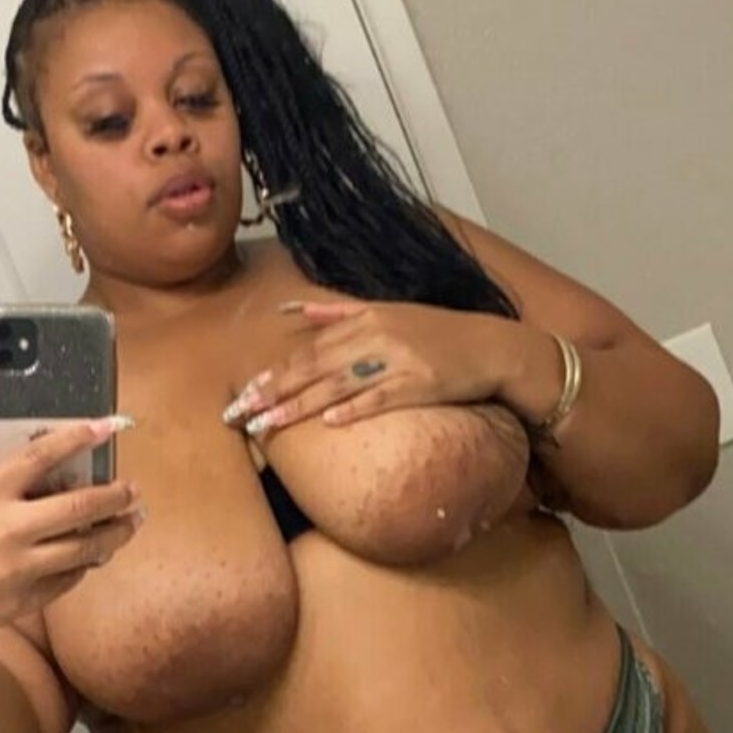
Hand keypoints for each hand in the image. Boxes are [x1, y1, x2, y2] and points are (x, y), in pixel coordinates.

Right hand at [0, 419, 143, 650]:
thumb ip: (1, 489)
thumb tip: (50, 478)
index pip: (41, 456)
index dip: (79, 437)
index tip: (107, 426)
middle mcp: (6, 530)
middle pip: (80, 506)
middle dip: (116, 495)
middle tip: (132, 490)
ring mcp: (18, 568)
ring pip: (86, 548)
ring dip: (115, 533)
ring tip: (130, 523)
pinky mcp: (24, 600)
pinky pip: (69, 579)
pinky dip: (84, 564)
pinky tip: (92, 556)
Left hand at [222, 299, 517, 433]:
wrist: (492, 346)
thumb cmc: (439, 333)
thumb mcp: (388, 312)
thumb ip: (338, 312)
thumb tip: (294, 308)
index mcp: (366, 318)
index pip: (309, 350)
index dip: (274, 372)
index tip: (243, 392)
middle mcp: (377, 336)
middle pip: (315, 366)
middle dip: (274, 391)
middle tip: (240, 413)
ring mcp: (399, 360)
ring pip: (339, 384)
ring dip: (300, 406)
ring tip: (268, 424)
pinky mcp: (422, 383)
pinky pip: (382, 397)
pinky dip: (355, 408)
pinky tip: (330, 422)